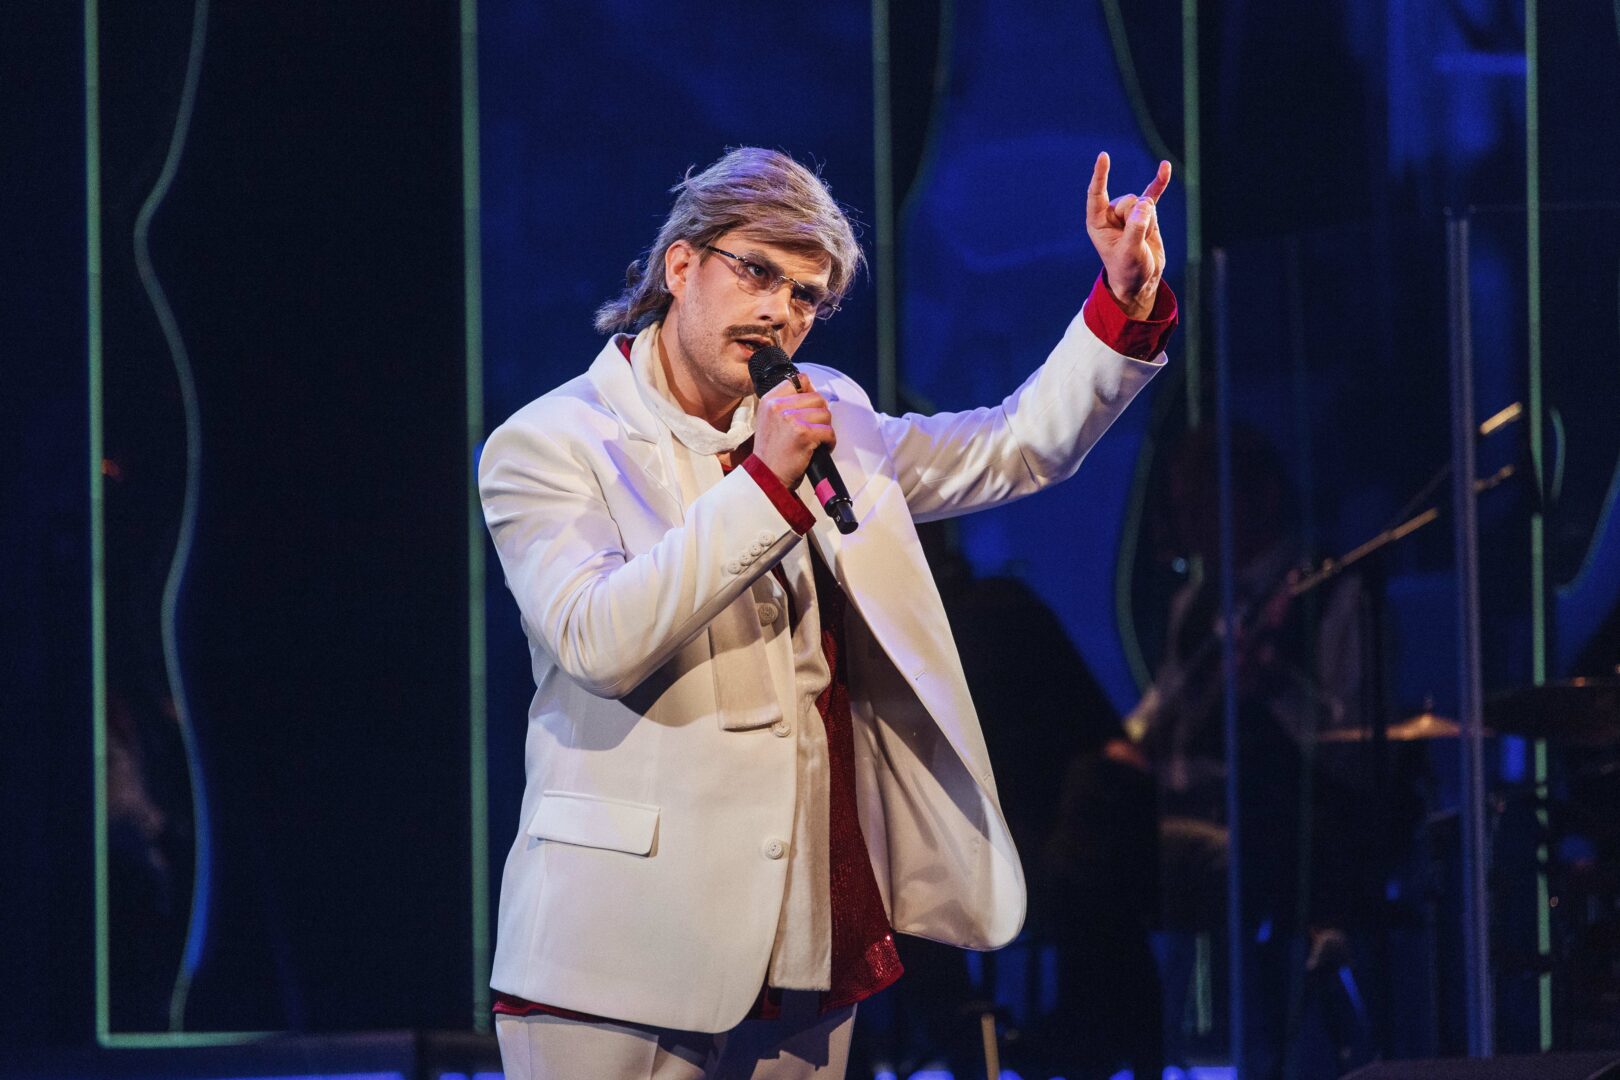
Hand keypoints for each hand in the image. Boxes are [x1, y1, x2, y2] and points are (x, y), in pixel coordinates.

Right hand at [753, 373, 834, 487]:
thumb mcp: (769, 420)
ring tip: (814, 441)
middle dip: (820, 415)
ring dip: (824, 429)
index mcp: (769, 400)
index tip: (808, 408)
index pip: (799, 380)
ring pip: (825, 414)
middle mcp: (778, 406)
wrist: (767, 477)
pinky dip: (829, 442)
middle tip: (813, 429)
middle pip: (816, 398)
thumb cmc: (771, 454)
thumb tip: (810, 391)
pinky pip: (829, 431)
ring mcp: (791, 419)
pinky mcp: (804, 433)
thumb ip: (785, 404)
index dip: (809, 393)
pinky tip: (818, 449)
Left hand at [1086, 152, 1170, 318]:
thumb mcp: (1130, 252)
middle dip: (1136, 216)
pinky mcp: (1146, 215)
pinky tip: (1165, 167)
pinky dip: (1159, 183)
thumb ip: (1136, 228)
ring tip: (1143, 239)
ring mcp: (1129, 213)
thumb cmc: (1128, 270)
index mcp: (1098, 223)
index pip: (1096, 194)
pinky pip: (1153, 194)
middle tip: (1135, 239)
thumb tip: (1145, 204)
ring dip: (1148, 218)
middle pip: (1127, 200)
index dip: (1100, 175)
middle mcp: (1111, 215)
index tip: (1104, 156)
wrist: (1141, 281)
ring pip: (1143, 201)